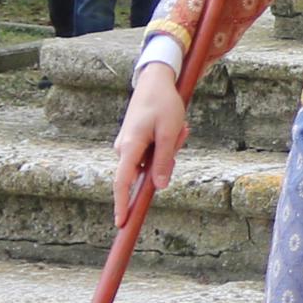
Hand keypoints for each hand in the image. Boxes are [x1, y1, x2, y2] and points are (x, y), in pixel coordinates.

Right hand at [109, 68, 189, 215]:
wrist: (155, 79)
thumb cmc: (164, 104)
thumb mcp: (170, 133)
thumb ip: (164, 161)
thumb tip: (159, 187)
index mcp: (130, 146)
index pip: (122, 182)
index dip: (121, 204)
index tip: (121, 222)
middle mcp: (124, 148)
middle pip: (144, 173)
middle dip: (165, 162)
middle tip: (181, 133)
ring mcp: (128, 145)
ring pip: (151, 163)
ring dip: (169, 150)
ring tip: (179, 127)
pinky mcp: (134, 141)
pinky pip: (152, 153)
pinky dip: (165, 145)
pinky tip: (175, 127)